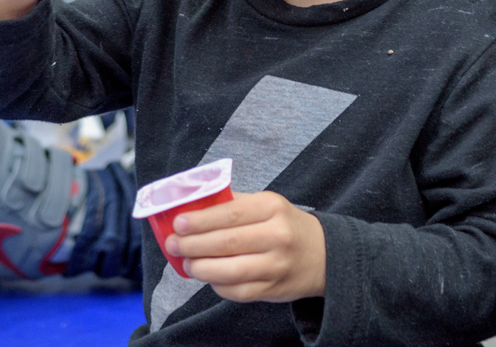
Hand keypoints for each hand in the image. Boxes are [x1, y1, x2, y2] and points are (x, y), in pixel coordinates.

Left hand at [164, 191, 326, 303]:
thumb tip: (192, 207)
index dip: (200, 220)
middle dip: (193, 244)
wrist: (323, 255)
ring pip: (230, 271)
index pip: (230, 213)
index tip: (178, 223)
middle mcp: (277, 236)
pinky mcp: (273, 289)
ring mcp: (276, 265)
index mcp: (272, 207)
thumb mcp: (267, 205)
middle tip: (173, 244)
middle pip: (226, 242)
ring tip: (186, 263)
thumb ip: (234, 204)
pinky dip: (217, 285)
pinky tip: (207, 277)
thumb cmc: (285, 225)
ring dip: (201, 268)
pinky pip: (238, 291)